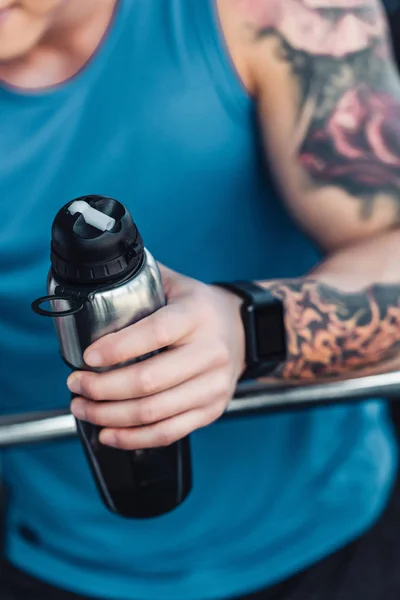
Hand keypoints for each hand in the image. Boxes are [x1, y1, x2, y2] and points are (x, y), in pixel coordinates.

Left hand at [68, 265, 244, 448]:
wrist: (243, 329)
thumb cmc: (199, 307)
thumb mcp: (174, 284)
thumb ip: (139, 281)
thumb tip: (94, 280)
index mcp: (196, 315)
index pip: (155, 333)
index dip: (117, 348)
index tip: (87, 357)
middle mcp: (210, 352)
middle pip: (148, 381)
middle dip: (102, 388)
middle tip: (76, 384)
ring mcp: (214, 385)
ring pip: (154, 412)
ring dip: (110, 416)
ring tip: (83, 408)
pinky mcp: (212, 409)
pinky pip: (169, 432)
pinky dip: (134, 438)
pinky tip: (109, 433)